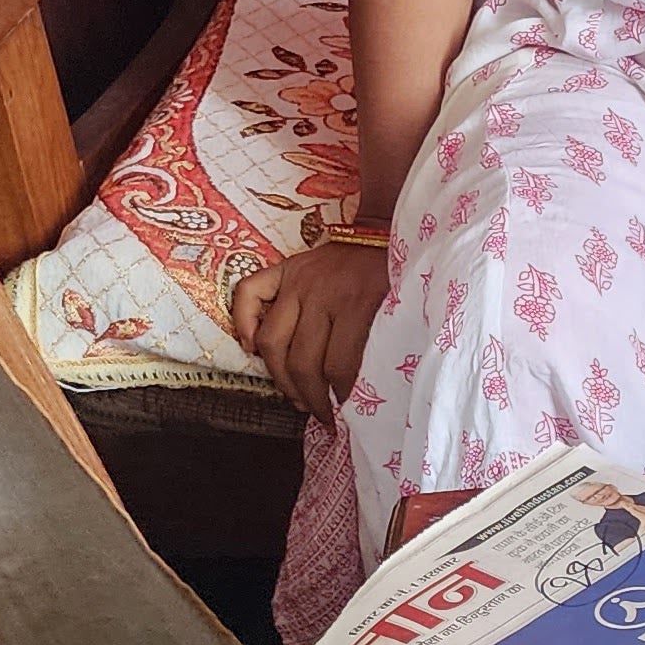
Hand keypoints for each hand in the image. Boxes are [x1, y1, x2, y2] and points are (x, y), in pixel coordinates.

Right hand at [230, 237, 389, 412]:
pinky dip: (242, 321)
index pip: (340, 366)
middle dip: (311, 397)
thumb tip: (370, 393)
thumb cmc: (398, 276)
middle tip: (321, 414)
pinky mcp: (284, 268)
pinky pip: (248, 292)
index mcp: (358, 303)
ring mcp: (298, 280)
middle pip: (303, 361)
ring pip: (272, 341)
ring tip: (296, 396)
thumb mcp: (402, 309)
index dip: (340, 398)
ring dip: (280, 377)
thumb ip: (384, 344)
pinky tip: (252, 349)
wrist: (388, 229)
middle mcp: (322, 292)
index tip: (346, 415)